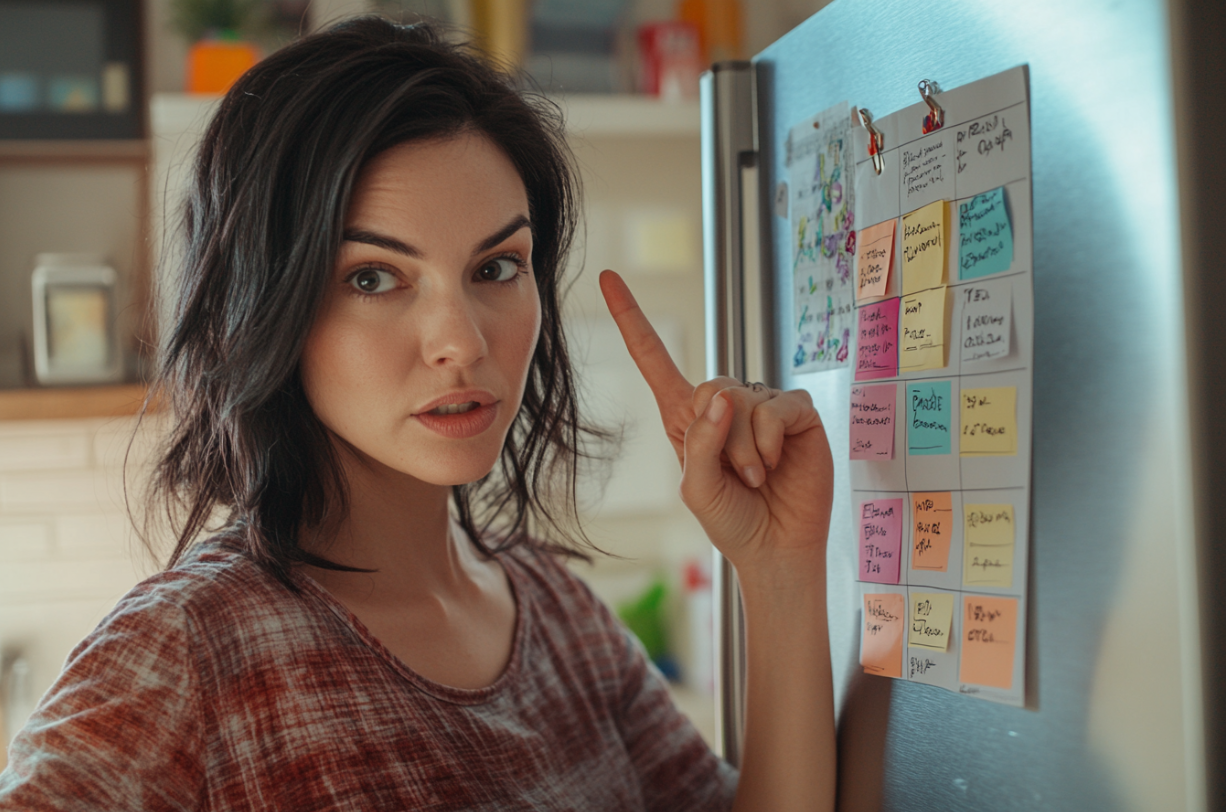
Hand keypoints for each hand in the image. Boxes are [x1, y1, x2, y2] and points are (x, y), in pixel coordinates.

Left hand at [599, 270, 833, 570]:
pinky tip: (778, 463)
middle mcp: (724, 404)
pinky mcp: (796, 413)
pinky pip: (778, 406)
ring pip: (744, 399)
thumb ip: (700, 442)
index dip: (632, 319)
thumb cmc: (731, 520)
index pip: (654, 359)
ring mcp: (762, 406)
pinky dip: (771, 439)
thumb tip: (721, 395)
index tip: (609, 278)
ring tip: (758, 476)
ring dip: (746, 448)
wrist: (776, 549)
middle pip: (710, 385)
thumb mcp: (696, 488)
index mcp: (685, 417)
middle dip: (721, 438)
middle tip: (738, 476)